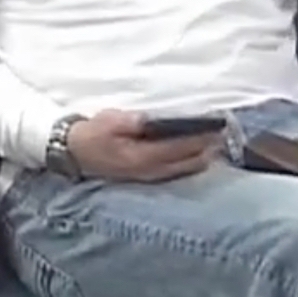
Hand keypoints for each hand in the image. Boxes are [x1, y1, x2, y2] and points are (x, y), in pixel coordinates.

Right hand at [65, 111, 225, 182]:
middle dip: (206, 149)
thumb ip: (132, 122)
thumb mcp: (109, 121)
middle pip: (187, 162)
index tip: (216, 127)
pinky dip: (190, 164)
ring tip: (217, 144)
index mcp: (141, 157)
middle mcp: (149, 171)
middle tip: (223, 134)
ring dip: (202, 158)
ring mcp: (149, 177)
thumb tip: (152, 119)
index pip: (178, 148)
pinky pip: (177, 173)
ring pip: (184, 170)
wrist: (73, 152)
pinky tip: (199, 156)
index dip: (199, 138)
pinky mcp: (148, 177)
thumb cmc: (92, 133)